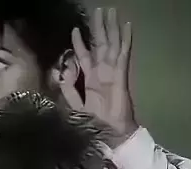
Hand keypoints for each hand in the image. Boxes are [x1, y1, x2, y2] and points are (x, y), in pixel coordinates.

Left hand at [61, 7, 137, 147]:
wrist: (112, 133)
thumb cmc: (94, 123)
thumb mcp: (75, 106)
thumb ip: (68, 89)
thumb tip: (63, 70)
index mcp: (90, 80)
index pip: (84, 56)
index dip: (80, 43)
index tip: (76, 29)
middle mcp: (101, 73)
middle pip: (99, 45)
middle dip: (98, 28)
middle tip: (99, 10)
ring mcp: (112, 73)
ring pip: (111, 45)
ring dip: (111, 28)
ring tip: (111, 11)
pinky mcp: (121, 76)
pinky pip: (123, 55)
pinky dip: (125, 40)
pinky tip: (127, 26)